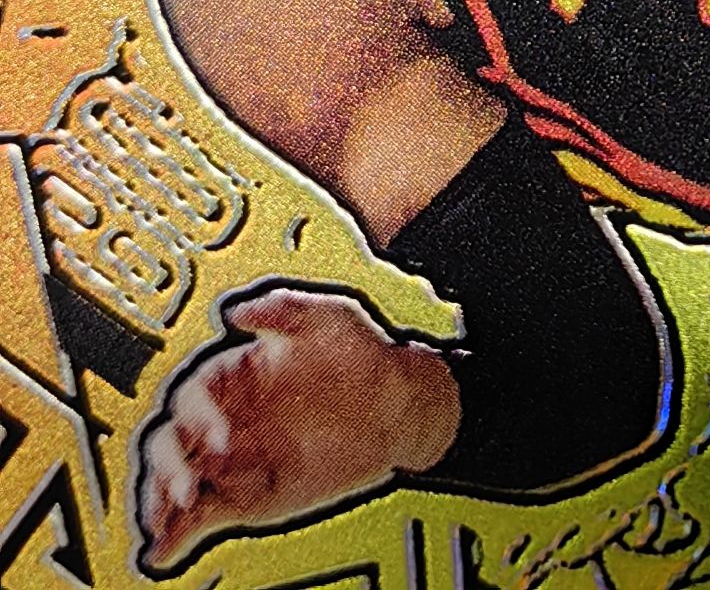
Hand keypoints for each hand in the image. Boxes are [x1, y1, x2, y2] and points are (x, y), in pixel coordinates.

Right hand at [135, 285, 458, 572]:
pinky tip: (166, 550)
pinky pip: (202, 515)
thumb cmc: (363, 356)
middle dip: (171, 466)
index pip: (195, 395)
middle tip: (186, 489)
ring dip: (162, 502)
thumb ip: (283, 309)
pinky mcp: (245, 494)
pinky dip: (179, 533)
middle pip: (174, 442)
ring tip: (164, 523)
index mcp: (236, 374)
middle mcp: (226, 416)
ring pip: (180, 480)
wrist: (398, 407)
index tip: (219, 438)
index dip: (198, 417)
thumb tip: (237, 310)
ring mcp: (233, 458)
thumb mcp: (330, 318)